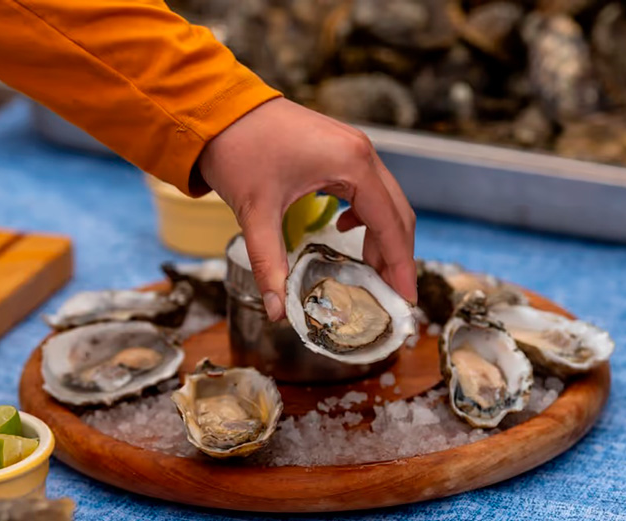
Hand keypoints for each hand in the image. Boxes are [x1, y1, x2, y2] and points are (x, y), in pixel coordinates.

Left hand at [197, 98, 416, 320]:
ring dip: (382, 238)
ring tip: (371, 274)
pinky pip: (367, 188)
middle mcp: (361, 153)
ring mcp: (352, 148)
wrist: (218, 106)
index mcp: (353, 164)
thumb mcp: (256, 212)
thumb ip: (270, 263)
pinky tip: (345, 230)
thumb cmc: (239, 148)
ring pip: (385, 201)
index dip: (401, 266)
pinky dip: (366, 216)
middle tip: (393, 297)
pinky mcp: (339, 149)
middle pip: (397, 214)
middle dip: (397, 257)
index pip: (391, 224)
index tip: (407, 300)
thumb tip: (277, 310)